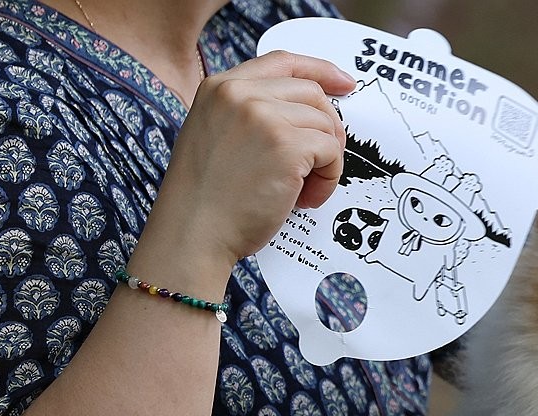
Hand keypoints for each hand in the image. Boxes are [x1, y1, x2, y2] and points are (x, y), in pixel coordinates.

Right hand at [151, 50, 355, 273]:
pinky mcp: (287, 146)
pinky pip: (331, 153)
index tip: (345, 85)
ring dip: (326, 163)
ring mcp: (264, 116)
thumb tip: (308, 116)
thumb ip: (251, 115)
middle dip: (328, 130)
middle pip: (312, 94)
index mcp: (220, 87)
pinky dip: (328, 179)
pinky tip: (306, 198)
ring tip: (303, 191)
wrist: (193, 233)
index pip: (283, 61)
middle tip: (321, 165)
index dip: (320, 71)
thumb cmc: (206, 200)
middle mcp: (241, 93)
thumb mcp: (216, 136)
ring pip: (325, 126)